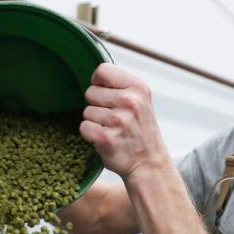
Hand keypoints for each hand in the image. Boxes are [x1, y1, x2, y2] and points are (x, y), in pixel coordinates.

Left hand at [80, 63, 170, 179]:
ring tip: (112, 129)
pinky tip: (106, 139)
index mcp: (138, 88)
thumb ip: (121, 85)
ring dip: (95, 122)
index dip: (99, 83)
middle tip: (114, 118)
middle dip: (97, 105)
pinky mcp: (106, 138)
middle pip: (90, 92)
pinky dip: (91, 135)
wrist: (149, 163)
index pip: (102, 70)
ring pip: (87, 111)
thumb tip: (96, 76)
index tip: (105, 94)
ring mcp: (119, 120)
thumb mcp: (141, 101)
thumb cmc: (141, 131)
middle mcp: (130, 101)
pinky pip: (84, 127)